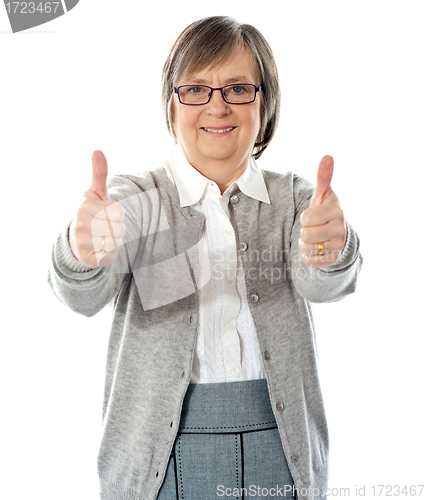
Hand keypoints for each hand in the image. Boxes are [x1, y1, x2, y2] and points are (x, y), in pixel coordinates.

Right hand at [69, 151, 124, 268]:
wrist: (75, 240)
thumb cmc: (90, 212)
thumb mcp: (95, 193)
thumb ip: (99, 174)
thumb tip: (98, 151)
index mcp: (84, 207)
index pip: (119, 212)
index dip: (116, 213)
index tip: (104, 213)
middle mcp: (80, 225)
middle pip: (120, 228)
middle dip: (117, 228)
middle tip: (103, 226)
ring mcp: (82, 243)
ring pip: (117, 242)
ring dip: (114, 241)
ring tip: (102, 237)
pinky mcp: (88, 259)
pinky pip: (112, 256)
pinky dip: (110, 254)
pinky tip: (99, 249)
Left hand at [298, 155, 345, 267]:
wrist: (337, 235)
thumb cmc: (325, 211)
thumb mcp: (324, 194)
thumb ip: (324, 177)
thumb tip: (327, 156)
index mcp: (337, 211)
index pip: (305, 218)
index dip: (305, 217)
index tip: (315, 216)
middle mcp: (340, 229)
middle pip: (305, 233)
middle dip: (305, 231)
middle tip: (315, 228)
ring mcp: (338, 246)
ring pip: (306, 247)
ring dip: (306, 243)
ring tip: (316, 237)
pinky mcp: (332, 260)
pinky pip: (309, 260)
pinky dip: (309, 255)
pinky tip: (318, 249)